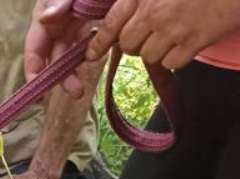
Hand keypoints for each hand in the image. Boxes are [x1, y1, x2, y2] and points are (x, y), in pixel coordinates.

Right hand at [25, 0, 89, 96]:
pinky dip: (89, 56)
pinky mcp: (89, 24)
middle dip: (60, 77)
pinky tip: (97, 61)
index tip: (39, 90)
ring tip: (81, 89)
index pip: (35, 48)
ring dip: (73, 72)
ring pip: (68, 55)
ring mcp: (72, 24)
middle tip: (76, 92)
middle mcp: (56, 23)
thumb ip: (58, 1)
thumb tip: (45, 19)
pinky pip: (86, 45)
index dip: (34, 70)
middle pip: (52, 56)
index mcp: (46, 15)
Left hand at [89, 0, 239, 69]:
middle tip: (150, 35)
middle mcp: (155, 12)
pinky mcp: (194, 42)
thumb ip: (137, 1)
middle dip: (134, 44)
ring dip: (157, 51)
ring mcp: (175, 29)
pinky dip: (175, 58)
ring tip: (172, 34)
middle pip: (128, 45)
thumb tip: (118, 24)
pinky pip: (171, 63)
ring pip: (148, 56)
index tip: (91, 54)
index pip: (111, 23)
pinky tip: (185, 42)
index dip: (99, 42)